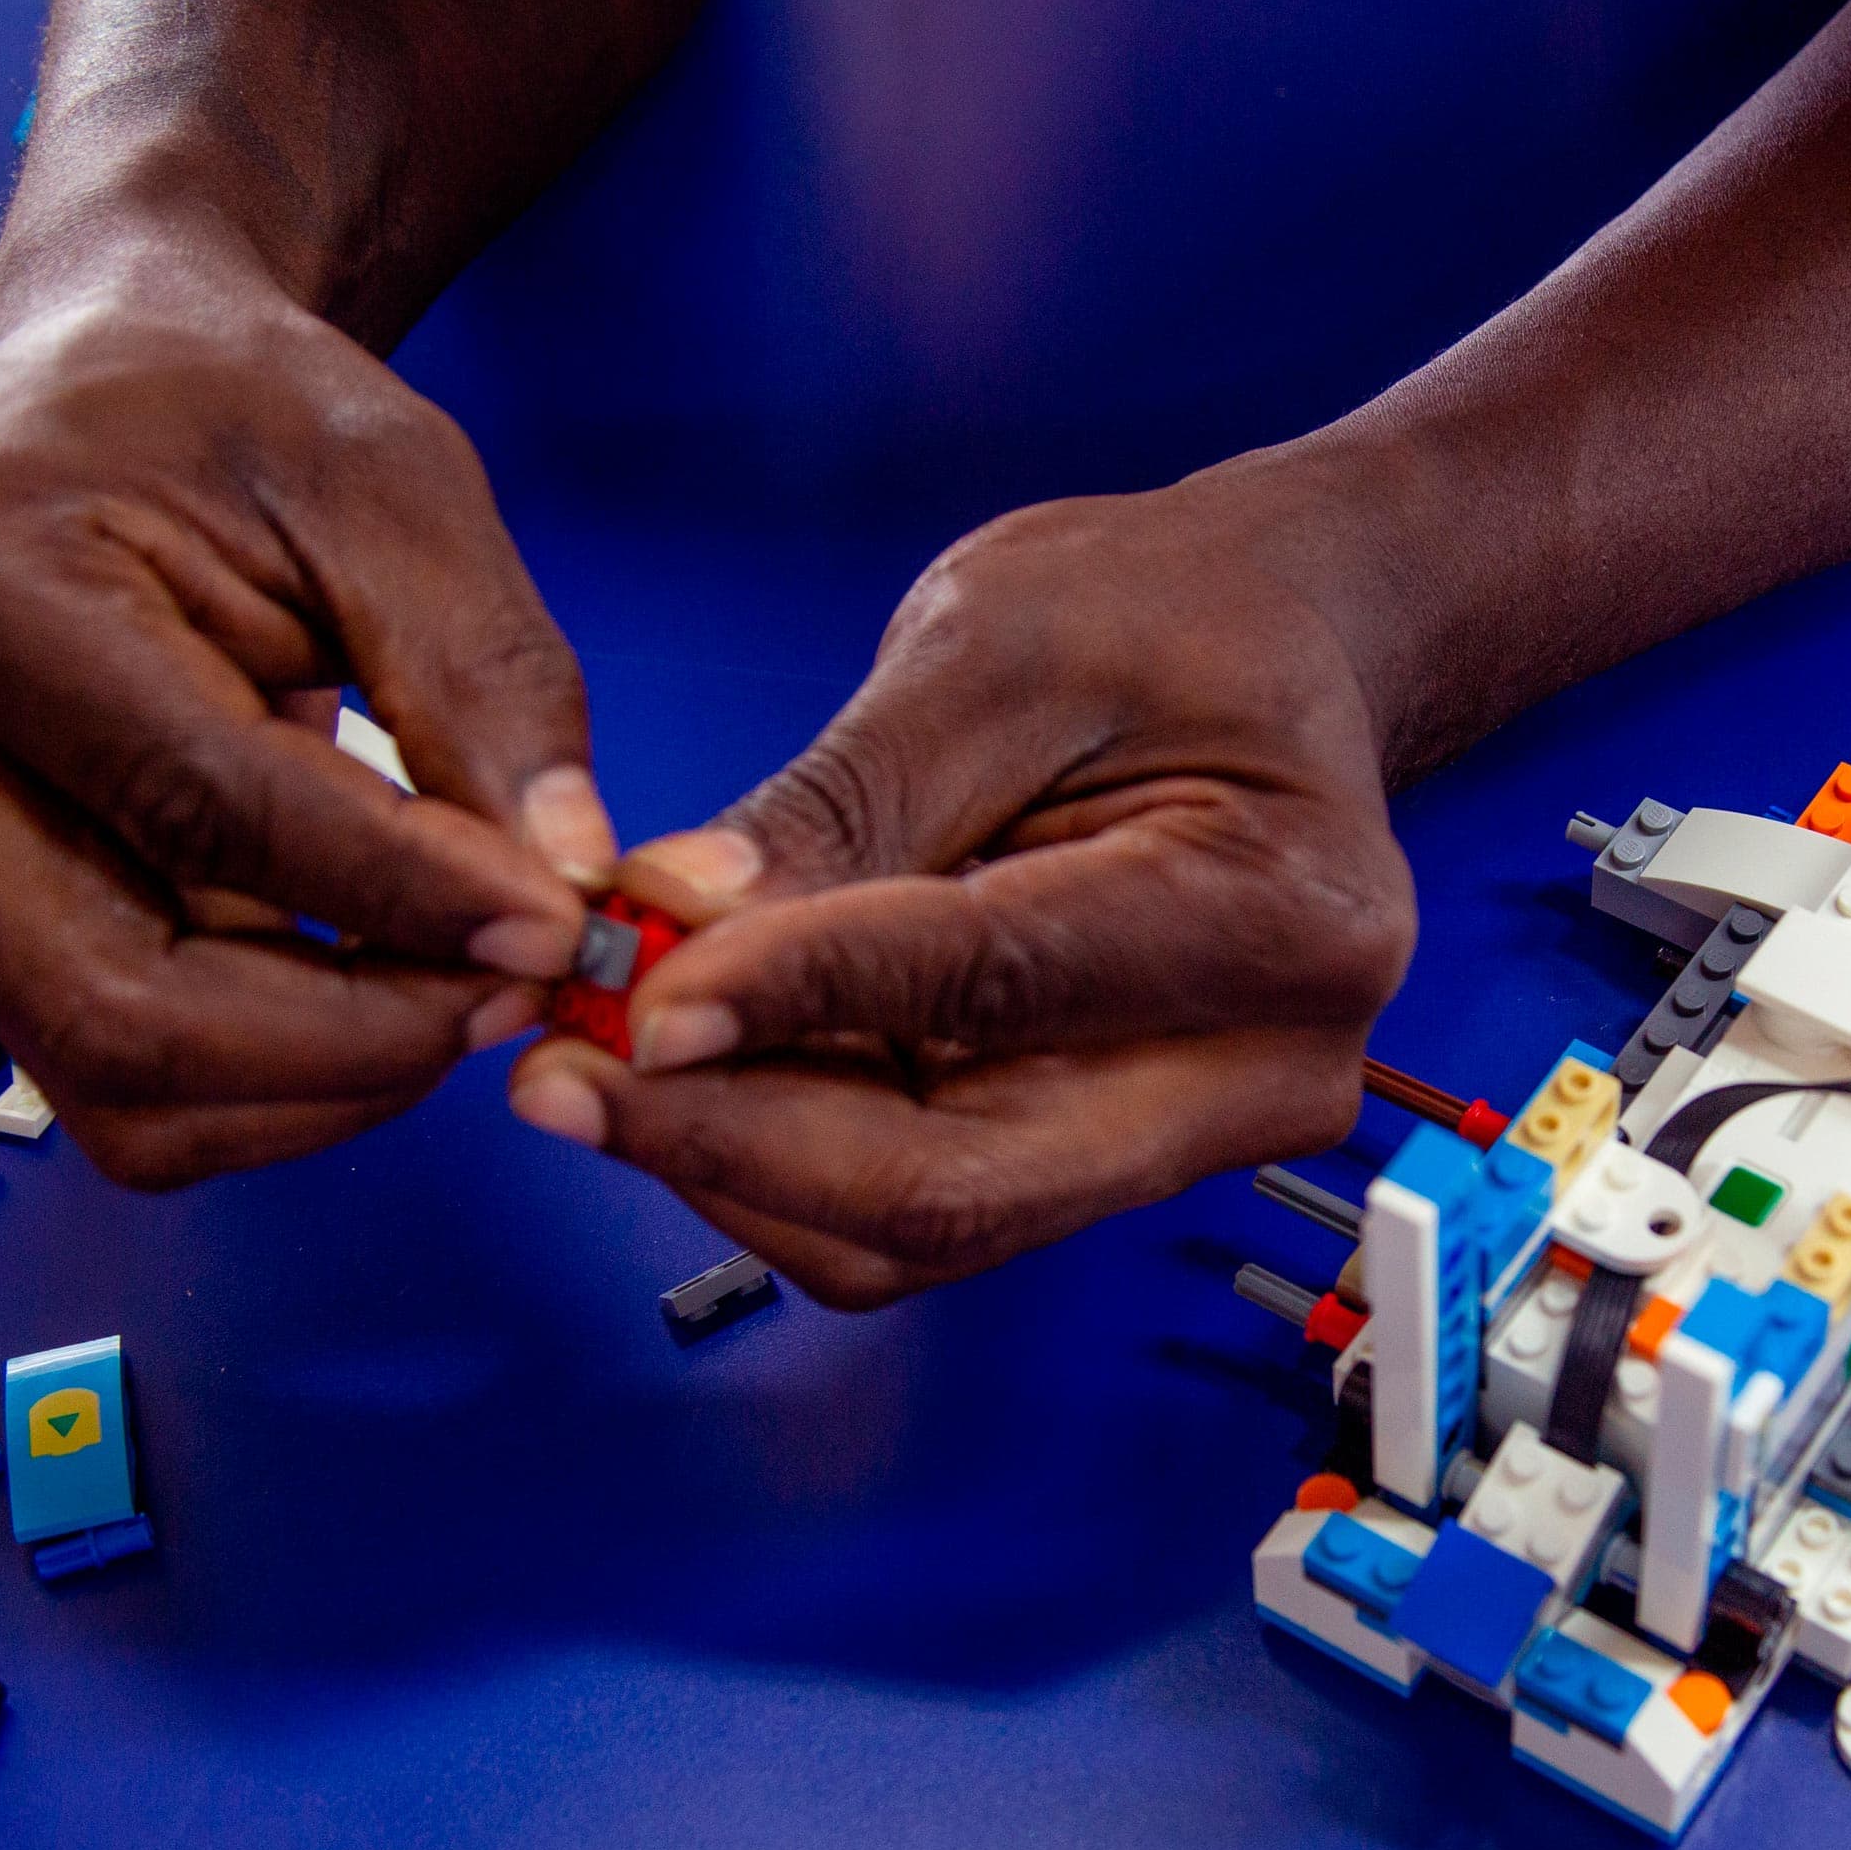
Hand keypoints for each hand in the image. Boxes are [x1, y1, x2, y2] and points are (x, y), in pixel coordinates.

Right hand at [0, 254, 608, 1186]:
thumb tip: (568, 883)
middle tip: (521, 990)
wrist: (109, 385)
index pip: (203, 811)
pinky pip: (124, 1077)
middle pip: (120, 1009)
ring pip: (118, 1081)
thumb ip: (487, 683)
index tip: (560, 927)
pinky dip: (278, 1078)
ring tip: (468, 988)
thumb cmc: (234, 407)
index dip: (403, 898)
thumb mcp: (394, 490)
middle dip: (354, 1039)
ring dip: (322, 1081)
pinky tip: (385, 992)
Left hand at [506, 471, 1418, 1304]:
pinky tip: (683, 1065)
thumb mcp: (997, 650)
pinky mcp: (1095, 1155)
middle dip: (735, 1139)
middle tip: (562, 1069)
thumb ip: (843, 807)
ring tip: (590, 1054)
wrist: (1265, 658)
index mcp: (1288, 918)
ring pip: (917, 1225)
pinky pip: (914, 1200)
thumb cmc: (1172, 623)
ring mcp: (1186, 1136)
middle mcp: (1264, 1072)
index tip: (640, 989)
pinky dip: (781, 1148)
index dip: (800, 1000)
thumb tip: (677, 926)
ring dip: (735, 1158)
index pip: (1002, 988)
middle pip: (962, 1185)